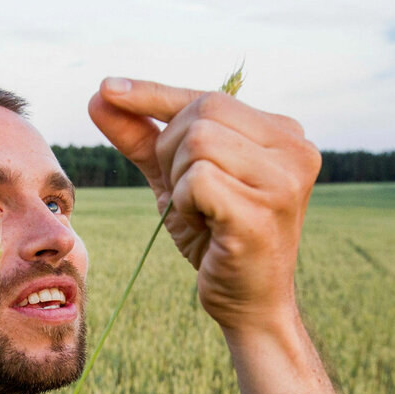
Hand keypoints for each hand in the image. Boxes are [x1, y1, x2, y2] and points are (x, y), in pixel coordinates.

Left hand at [88, 77, 321, 331]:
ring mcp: (285, 177)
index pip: (207, 95)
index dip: (152, 94)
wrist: (249, 304)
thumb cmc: (215, 238)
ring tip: (200, 213)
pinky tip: (206, 227)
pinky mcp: (264, 209)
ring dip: (179, 182)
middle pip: (201, 113)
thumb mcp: (175, 179)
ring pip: (198, 142)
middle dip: (171, 152)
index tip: (106, 89)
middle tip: (186, 196)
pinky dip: (185, 204)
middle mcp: (294, 146)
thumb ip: (143, 138)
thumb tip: (99, 96)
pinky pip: (198, 179)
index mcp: (282, 132)